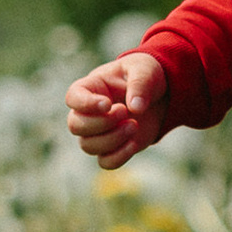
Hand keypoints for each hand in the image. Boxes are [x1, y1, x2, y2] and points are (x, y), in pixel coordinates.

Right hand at [66, 50, 169, 172]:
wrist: (158, 96)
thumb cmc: (145, 76)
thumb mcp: (145, 70)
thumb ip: (140, 84)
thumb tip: (135, 108)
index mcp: (91, 87)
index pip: (73, 98)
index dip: (85, 104)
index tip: (107, 104)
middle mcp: (89, 112)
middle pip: (75, 125)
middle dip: (101, 123)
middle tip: (124, 111)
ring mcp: (99, 132)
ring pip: (88, 145)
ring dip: (112, 139)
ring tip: (134, 125)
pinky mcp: (113, 148)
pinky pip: (105, 162)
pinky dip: (119, 156)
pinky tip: (134, 143)